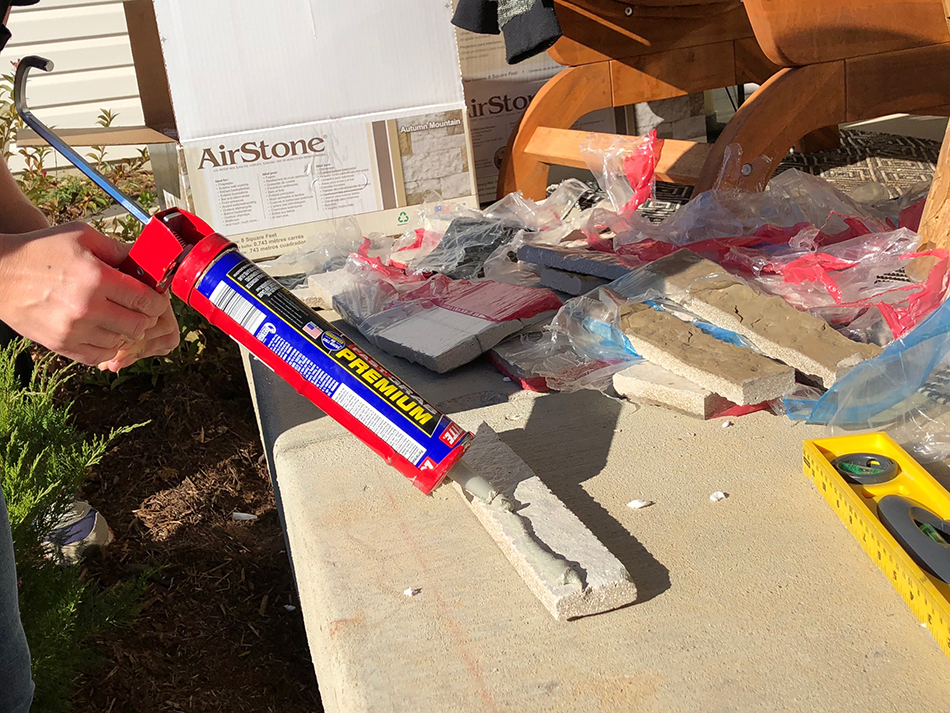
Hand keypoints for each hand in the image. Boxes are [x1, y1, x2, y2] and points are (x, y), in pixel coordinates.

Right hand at [0, 221, 172, 365]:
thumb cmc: (41, 251)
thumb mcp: (82, 236)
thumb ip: (118, 249)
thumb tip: (149, 259)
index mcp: (96, 278)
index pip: (146, 300)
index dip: (157, 300)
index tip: (155, 298)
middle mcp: (87, 307)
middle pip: (138, 325)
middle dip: (144, 317)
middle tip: (138, 309)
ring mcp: (73, 330)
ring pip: (121, 342)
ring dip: (125, 332)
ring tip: (117, 318)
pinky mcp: (61, 345)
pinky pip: (99, 356)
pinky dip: (107, 346)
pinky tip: (103, 331)